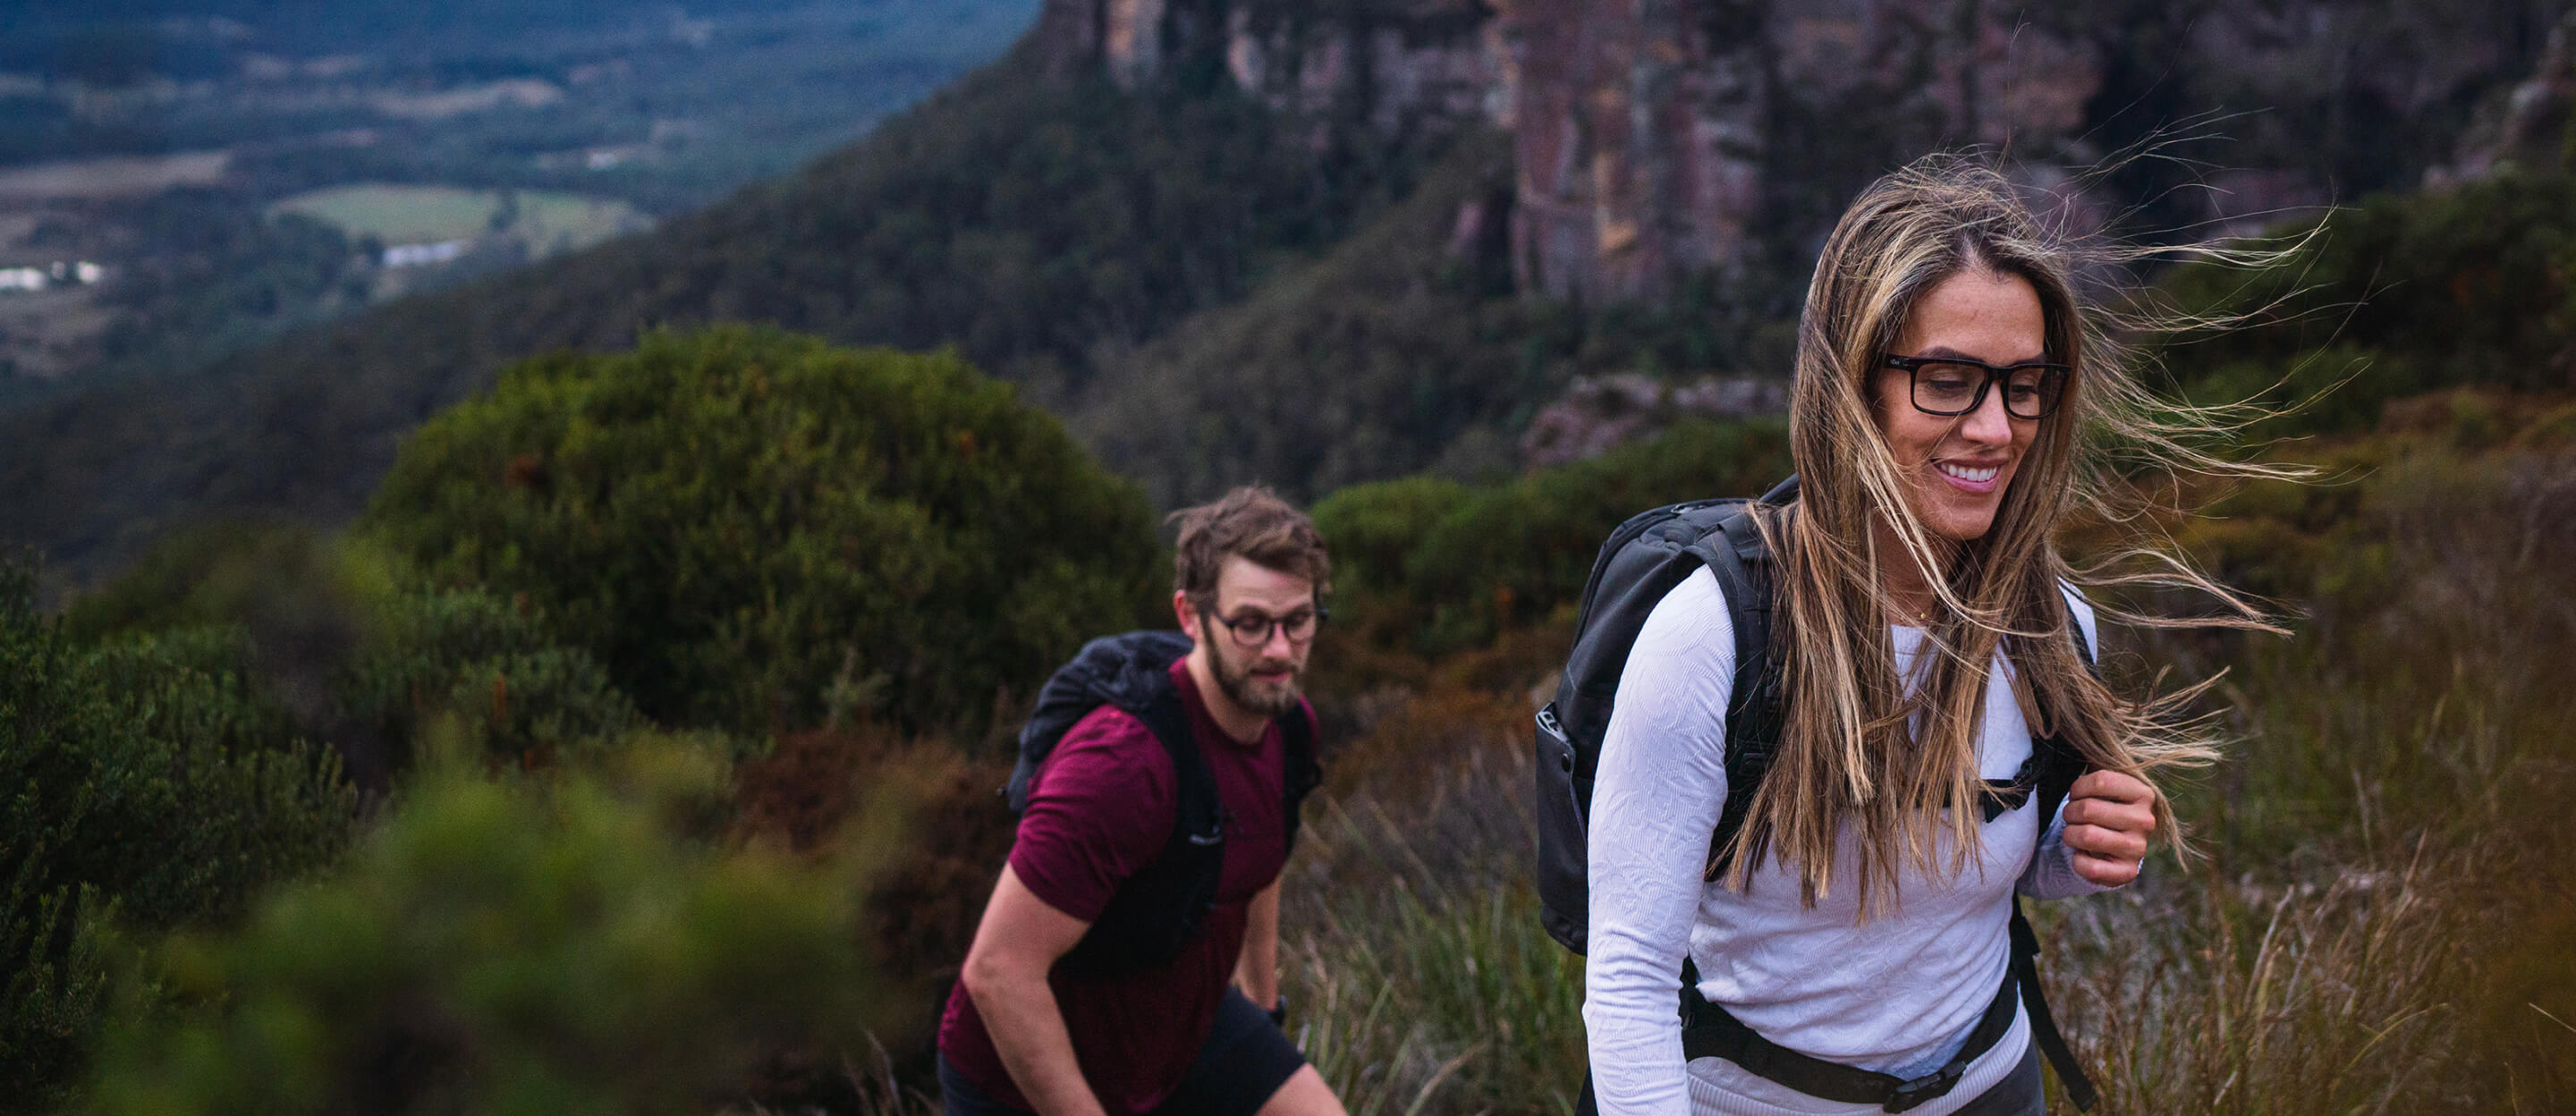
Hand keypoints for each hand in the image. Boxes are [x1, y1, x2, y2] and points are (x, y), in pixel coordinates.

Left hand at [2062, 770, 2157, 885]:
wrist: (2106, 847)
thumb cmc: (2100, 808)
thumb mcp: (2102, 783)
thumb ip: (2096, 759)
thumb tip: (2085, 732)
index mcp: (2142, 793)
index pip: (2101, 780)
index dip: (2078, 787)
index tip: (2076, 794)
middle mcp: (2146, 820)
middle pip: (2088, 808)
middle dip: (2069, 813)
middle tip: (2071, 817)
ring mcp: (2138, 848)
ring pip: (2087, 835)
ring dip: (2070, 835)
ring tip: (2073, 834)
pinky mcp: (2128, 873)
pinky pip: (2090, 867)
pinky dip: (2077, 861)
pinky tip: (2081, 855)